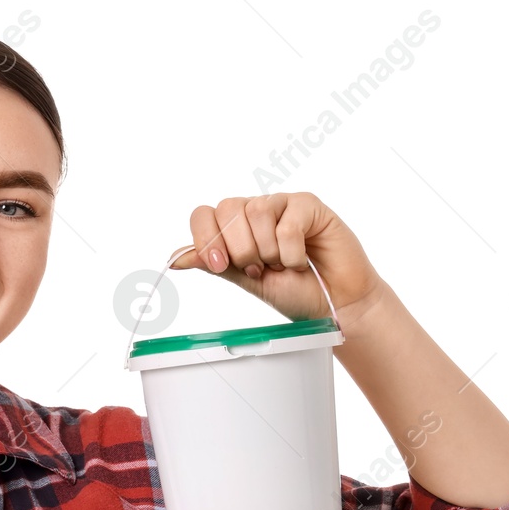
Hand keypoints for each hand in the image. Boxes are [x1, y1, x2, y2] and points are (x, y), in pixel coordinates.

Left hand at [170, 192, 385, 328]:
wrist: (332, 304)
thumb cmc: (294, 291)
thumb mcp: (245, 281)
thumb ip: (214, 265)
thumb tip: (176, 258)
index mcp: (236, 227)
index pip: (204, 214)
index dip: (207, 239)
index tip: (221, 266)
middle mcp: (256, 211)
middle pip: (227, 209)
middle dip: (240, 249)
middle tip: (259, 268)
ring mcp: (283, 205)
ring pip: (257, 211)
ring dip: (268, 250)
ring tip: (282, 264)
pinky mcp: (309, 206)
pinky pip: (287, 221)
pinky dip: (291, 251)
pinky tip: (301, 259)